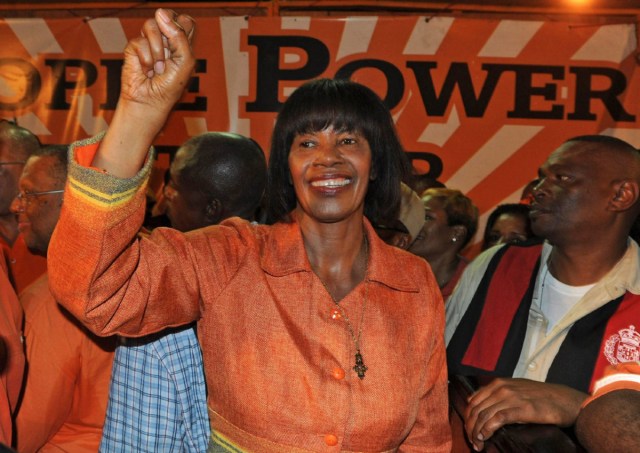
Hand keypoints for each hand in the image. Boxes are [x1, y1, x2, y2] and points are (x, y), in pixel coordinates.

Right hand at [95, 8, 194, 176]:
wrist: (150, 102)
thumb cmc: (170, 86)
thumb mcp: (185, 60)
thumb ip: (179, 35)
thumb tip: (160, 12)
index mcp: (182, 43)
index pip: (185, 20)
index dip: (183, 25)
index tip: (180, 42)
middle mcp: (166, 40)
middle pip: (168, 16)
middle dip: (170, 32)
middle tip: (169, 50)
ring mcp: (149, 43)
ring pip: (152, 25)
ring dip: (158, 50)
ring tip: (158, 67)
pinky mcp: (133, 48)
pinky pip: (140, 41)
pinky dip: (146, 58)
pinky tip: (147, 70)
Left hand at [464, 378, 587, 450]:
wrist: (565, 400)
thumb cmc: (542, 397)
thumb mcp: (516, 389)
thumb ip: (499, 395)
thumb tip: (483, 407)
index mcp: (498, 383)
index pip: (473, 401)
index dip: (468, 418)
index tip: (469, 431)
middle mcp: (502, 388)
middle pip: (476, 409)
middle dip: (470, 427)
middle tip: (472, 442)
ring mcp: (511, 397)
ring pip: (484, 415)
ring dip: (477, 432)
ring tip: (477, 444)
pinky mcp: (521, 408)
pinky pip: (497, 419)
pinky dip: (487, 429)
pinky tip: (485, 437)